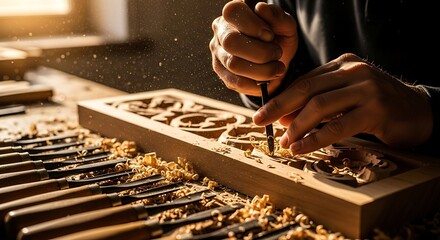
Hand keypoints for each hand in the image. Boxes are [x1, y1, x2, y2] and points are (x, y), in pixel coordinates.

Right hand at [210, 0, 297, 95]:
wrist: (276, 60)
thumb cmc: (279, 38)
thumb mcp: (285, 26)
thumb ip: (277, 16)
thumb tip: (261, 8)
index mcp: (235, 12)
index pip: (233, 12)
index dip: (253, 25)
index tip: (271, 36)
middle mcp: (221, 30)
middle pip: (231, 41)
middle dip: (260, 52)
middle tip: (277, 54)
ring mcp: (218, 51)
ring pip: (233, 64)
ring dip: (262, 70)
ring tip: (277, 68)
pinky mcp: (221, 71)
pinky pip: (236, 81)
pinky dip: (256, 83)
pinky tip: (267, 80)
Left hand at [253, 53, 432, 153]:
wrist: (419, 111)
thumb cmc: (377, 106)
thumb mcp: (347, 96)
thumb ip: (320, 101)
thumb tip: (284, 117)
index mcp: (344, 64)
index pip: (305, 80)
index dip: (282, 98)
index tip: (265, 112)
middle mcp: (354, 71)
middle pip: (307, 89)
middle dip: (279, 106)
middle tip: (260, 121)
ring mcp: (367, 88)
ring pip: (320, 106)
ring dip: (296, 126)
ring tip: (284, 142)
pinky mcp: (376, 110)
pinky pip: (337, 126)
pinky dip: (315, 138)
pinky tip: (300, 148)